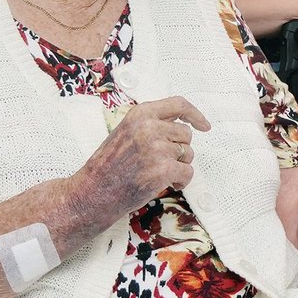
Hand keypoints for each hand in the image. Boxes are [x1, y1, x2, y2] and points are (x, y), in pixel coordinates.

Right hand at [77, 96, 210, 214]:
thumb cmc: (109, 165)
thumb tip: (182, 124)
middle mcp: (149, 127)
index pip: (179, 104)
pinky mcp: (163, 169)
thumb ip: (150, 123)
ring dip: (179, 166)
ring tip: (159, 173)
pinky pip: (188, 172)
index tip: (204, 125)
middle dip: (180, 149)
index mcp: (141, 114)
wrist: (93, 192)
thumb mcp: (126, 131)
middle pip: (186, 134)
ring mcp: (157, 148)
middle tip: (162, 161)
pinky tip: (168, 184)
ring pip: (188, 153)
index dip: (195, 115)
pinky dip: (182, 181)